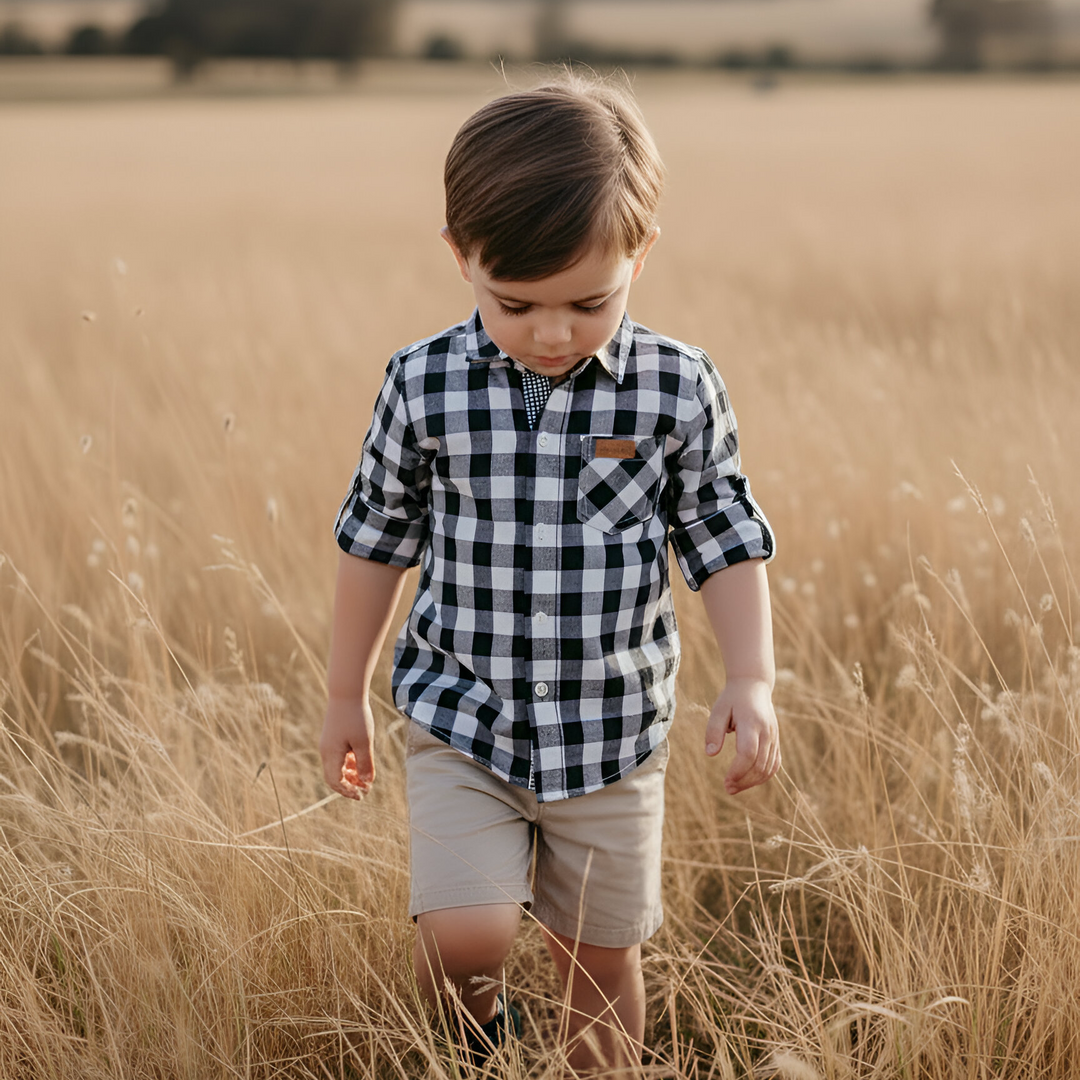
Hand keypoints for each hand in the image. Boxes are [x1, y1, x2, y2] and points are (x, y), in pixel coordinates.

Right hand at [319, 696, 375, 799]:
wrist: (347, 692)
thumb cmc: (356, 717)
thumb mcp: (364, 742)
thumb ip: (365, 764)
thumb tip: (366, 783)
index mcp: (331, 755)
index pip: (335, 782)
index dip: (348, 791)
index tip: (362, 794)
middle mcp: (326, 751)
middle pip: (334, 776)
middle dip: (349, 785)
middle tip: (365, 789)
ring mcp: (328, 743)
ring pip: (337, 766)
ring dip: (350, 774)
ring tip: (365, 777)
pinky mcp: (333, 736)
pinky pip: (339, 756)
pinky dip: (348, 762)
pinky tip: (360, 761)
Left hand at [704, 677, 780, 794]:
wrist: (754, 686)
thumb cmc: (732, 699)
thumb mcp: (718, 710)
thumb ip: (713, 731)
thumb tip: (710, 754)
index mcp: (751, 723)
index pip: (748, 753)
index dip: (738, 770)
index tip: (725, 780)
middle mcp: (767, 732)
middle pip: (759, 764)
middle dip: (744, 781)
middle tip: (727, 788)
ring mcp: (774, 737)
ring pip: (769, 768)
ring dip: (752, 782)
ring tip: (734, 787)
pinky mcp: (776, 741)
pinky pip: (774, 764)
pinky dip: (763, 776)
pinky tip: (748, 781)